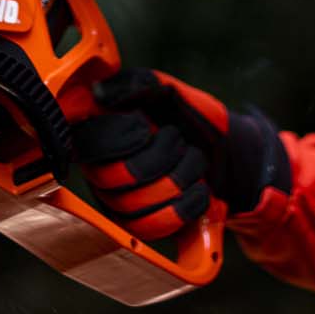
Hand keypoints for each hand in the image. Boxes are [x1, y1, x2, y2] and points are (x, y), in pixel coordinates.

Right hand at [73, 68, 289, 240]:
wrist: (227, 150)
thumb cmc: (191, 116)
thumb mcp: (168, 90)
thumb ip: (136, 85)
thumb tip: (98, 93)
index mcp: (98, 133)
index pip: (88, 144)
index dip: (119, 137)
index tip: (144, 124)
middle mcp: (99, 171)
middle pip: (115, 178)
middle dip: (161, 155)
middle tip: (176, 138)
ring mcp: (118, 203)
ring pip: (137, 205)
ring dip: (181, 176)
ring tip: (192, 159)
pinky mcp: (142, 228)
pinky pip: (156, 226)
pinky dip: (188, 203)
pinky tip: (198, 187)